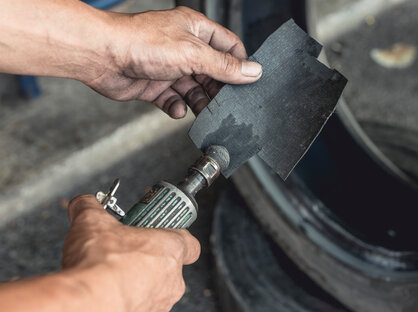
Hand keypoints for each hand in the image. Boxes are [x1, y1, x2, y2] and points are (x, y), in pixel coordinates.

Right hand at [62, 195, 199, 311]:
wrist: (86, 310)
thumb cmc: (100, 266)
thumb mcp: (91, 221)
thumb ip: (90, 207)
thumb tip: (84, 203)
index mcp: (170, 250)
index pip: (190, 244)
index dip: (176, 237)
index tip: (161, 234)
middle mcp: (172, 281)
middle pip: (166, 269)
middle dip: (145, 263)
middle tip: (121, 257)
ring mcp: (159, 308)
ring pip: (152, 295)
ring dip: (134, 288)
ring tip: (107, 281)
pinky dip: (123, 310)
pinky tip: (103, 302)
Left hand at [83, 6, 261, 117]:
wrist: (101, 56)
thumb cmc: (141, 43)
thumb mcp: (193, 53)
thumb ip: (224, 66)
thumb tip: (253, 71)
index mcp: (196, 30)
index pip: (228, 47)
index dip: (239, 64)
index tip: (248, 83)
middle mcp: (183, 47)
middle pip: (213, 72)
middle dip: (219, 89)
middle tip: (227, 104)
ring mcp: (168, 67)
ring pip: (194, 88)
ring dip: (200, 101)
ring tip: (205, 111)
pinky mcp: (154, 85)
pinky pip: (173, 99)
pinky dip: (177, 107)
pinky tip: (178, 109)